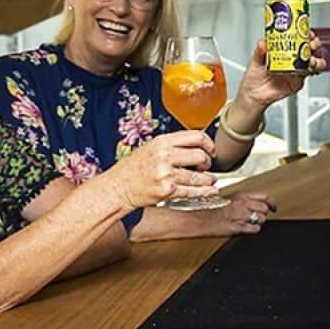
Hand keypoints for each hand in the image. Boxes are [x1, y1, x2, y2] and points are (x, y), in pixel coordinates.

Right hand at [102, 131, 217, 209]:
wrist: (118, 187)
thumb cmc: (133, 168)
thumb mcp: (151, 147)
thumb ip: (172, 145)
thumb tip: (196, 145)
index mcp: (162, 142)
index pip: (196, 136)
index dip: (209, 143)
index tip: (211, 149)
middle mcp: (164, 156)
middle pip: (200, 155)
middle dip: (208, 162)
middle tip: (207, 165)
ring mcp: (166, 174)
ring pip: (198, 176)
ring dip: (208, 179)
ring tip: (210, 179)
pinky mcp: (167, 191)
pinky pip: (192, 191)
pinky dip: (204, 192)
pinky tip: (210, 190)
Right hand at [200, 192, 276, 235]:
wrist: (204, 219)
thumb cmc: (214, 209)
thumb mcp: (231, 199)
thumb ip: (245, 200)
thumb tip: (257, 203)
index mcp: (242, 196)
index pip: (265, 196)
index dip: (272, 203)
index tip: (274, 207)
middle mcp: (244, 205)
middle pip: (264, 209)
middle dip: (262, 214)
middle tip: (256, 217)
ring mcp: (242, 216)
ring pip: (261, 220)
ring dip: (257, 222)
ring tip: (248, 223)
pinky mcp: (240, 227)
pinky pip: (255, 229)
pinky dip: (253, 230)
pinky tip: (246, 228)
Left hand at [234, 36, 327, 109]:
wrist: (254, 95)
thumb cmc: (254, 77)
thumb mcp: (255, 61)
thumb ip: (259, 52)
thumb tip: (262, 43)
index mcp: (283, 51)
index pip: (297, 38)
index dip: (304, 34)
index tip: (306, 32)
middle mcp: (291, 59)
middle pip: (308, 48)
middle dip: (314, 44)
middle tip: (311, 45)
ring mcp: (296, 70)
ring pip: (313, 62)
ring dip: (316, 59)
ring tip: (311, 60)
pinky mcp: (297, 82)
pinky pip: (308, 75)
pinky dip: (313, 71)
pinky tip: (310, 70)